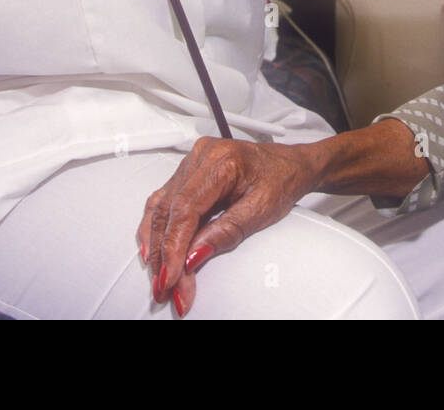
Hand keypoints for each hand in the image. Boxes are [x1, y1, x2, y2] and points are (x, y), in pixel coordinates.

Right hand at [136, 136, 319, 317]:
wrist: (290, 165)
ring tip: (161, 276)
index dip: (174, 246)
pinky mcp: (187, 173)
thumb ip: (227, 232)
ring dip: (157, 246)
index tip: (172, 276)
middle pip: (169, 211)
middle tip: (167, 287)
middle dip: (164, 254)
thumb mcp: (262, 210)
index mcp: (222, 161)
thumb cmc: (282, 180)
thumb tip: (194, 256)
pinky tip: (154, 250)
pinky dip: (157, 229)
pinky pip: (163, 202)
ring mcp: (191, 162)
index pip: (186, 208)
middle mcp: (201, 157)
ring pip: (160, 208)